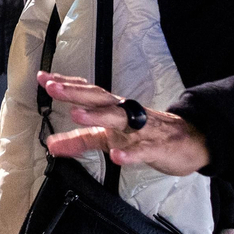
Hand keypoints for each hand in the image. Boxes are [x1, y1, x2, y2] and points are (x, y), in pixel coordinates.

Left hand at [37, 71, 210, 175]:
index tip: (43, 78)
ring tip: (77, 114)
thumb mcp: (108, 138)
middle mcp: (125, 113)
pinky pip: (142, 150)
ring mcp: (141, 129)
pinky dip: (130, 153)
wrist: (190, 141)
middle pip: (99, 98)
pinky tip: (117, 156)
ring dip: (98, 116)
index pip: (87, 92)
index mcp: (113, 108)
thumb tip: (50, 144)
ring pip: (119, 120)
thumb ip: (79, 141)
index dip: (66, 85)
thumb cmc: (146, 135)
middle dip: (75, 92)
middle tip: (52, 87)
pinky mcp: (157, 147)